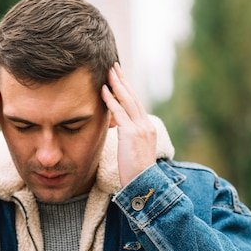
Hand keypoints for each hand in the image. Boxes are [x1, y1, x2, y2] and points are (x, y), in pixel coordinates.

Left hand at [101, 63, 156, 186]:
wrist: (145, 184)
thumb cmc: (137, 173)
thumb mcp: (135, 151)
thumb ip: (129, 138)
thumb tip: (121, 132)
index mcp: (148, 128)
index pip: (136, 103)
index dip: (128, 89)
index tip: (120, 77)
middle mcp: (145, 125)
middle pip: (133, 97)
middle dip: (123, 81)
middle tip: (114, 67)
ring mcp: (139, 128)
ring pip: (127, 101)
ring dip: (117, 84)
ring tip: (109, 72)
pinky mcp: (130, 134)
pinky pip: (119, 112)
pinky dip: (111, 100)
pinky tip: (103, 90)